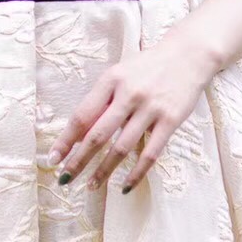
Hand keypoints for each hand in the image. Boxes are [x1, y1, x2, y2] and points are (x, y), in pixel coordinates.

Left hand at [47, 29, 217, 193]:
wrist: (188, 55)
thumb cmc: (147, 67)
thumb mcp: (120, 74)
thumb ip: (102, 99)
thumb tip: (79, 134)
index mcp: (111, 80)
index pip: (82, 115)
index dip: (66, 140)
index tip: (53, 158)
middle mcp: (129, 94)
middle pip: (98, 135)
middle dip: (78, 160)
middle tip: (65, 179)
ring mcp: (150, 108)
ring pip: (121, 148)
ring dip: (104, 171)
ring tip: (91, 185)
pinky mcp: (170, 120)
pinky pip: (150, 153)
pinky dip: (136, 173)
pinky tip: (125, 186)